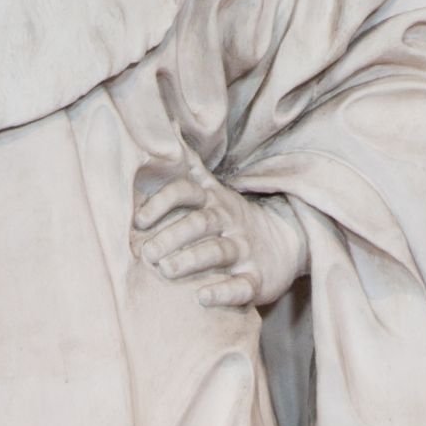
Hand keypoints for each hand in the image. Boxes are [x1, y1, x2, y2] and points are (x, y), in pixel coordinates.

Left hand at [131, 158, 304, 310]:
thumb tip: (169, 126)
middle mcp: (228, 222)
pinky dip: (223, 292)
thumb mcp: (215, 191)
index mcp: (215, 201)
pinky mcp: (256, 278)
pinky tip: (203, 298)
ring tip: (167, 270)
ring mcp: (244, 249)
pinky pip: (242, 286)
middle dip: (172, 235)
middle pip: (200, 222)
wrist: (286, 244)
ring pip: (218, 252)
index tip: (138, 220)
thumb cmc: (234, 219)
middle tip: (146, 253)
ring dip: (192, 259)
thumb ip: (191, 167)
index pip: (187, 192)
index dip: (163, 202)